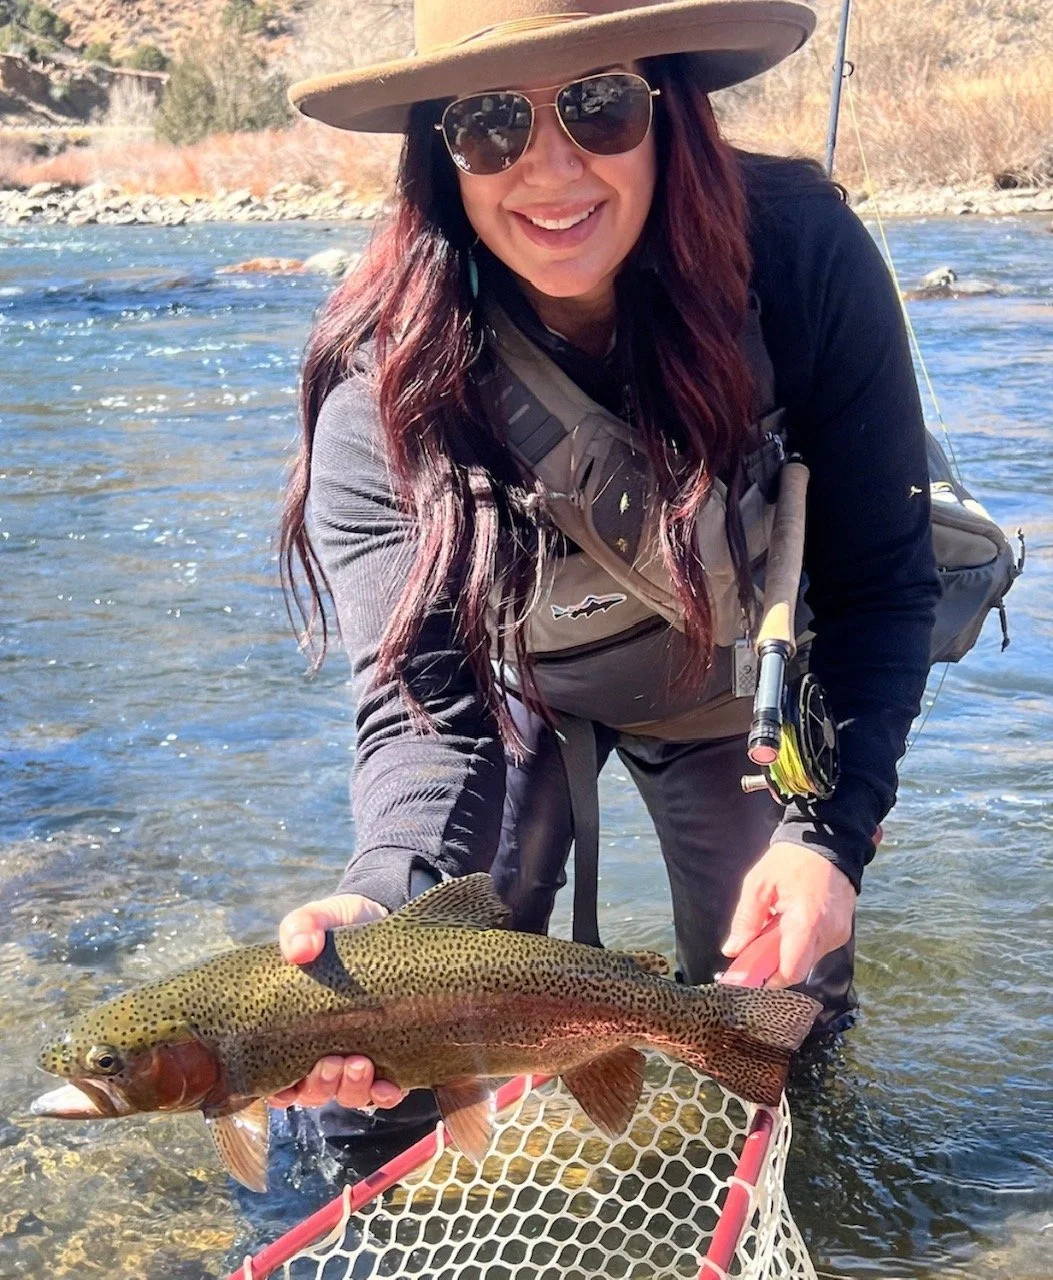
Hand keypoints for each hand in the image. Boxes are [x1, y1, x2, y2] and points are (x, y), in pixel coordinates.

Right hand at [268, 893, 407, 1111]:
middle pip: (314, 1091)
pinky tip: (391, 1086)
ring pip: (349, 1094)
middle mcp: (326, 1049)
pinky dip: (386, 1094)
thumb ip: (302, 926)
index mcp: (296, 1028)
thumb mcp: (321, 918)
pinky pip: (387, 1090)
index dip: (280, 1089)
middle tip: (333, 1062)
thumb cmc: (343, 927)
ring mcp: (360, 1054)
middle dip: (321, 1085)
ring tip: (361, 1064)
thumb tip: (298, 950)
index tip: (287, 1079)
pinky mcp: (394, 1052)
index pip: (277, 1079)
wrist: (389, 919)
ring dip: (352, 1088)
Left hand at [721, 842, 855, 987]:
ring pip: (808, 959)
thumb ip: (746, 920)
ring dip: (788, 951)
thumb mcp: (759, 883)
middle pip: (798, 968)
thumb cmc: (791, 860)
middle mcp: (828, 934)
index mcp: (806, 922)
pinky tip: (791, 920)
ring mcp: (839, 933)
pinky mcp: (843, 931)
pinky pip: (817, 948)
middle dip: (774, 963)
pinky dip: (801, 942)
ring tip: (776, 923)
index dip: (768, 978)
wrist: (829, 841)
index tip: (749, 973)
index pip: (790, 971)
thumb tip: (732, 950)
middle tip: (756, 944)